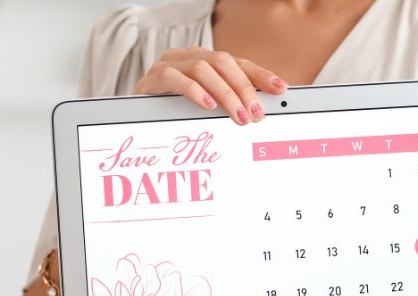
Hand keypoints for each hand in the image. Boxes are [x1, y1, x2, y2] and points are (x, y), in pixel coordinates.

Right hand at [134, 47, 287, 125]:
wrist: (136, 115)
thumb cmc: (177, 111)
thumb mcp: (209, 106)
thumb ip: (231, 103)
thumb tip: (260, 111)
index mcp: (207, 61)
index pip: (240, 63)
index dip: (261, 75)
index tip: (281, 88)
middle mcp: (189, 57)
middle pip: (223, 63)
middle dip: (244, 89)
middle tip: (255, 113)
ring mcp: (169, 64)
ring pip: (203, 69)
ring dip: (225, 94)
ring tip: (237, 115)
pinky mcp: (152, 78)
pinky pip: (173, 78)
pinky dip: (194, 91)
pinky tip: (207, 105)